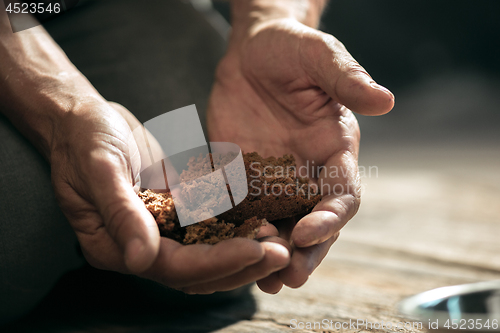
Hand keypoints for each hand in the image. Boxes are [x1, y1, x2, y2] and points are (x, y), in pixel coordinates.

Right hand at [50, 100, 289, 292]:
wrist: (84, 118)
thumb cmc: (83, 138)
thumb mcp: (98, 168)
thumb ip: (120, 212)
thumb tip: (141, 259)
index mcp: (115, 246)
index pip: (174, 266)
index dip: (216, 261)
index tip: (256, 250)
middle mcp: (142, 245)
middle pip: (198, 270)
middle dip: (241, 264)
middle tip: (283, 254)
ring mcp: (161, 229)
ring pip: (209, 253)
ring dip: (245, 251)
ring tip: (282, 242)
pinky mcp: (175, 210)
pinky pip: (210, 226)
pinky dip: (237, 227)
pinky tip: (266, 218)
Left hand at [207, 18, 393, 292]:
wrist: (252, 51)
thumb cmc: (290, 49)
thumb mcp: (318, 56)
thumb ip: (346, 79)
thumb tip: (385, 100)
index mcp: (334, 151)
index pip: (343, 194)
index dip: (331, 216)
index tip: (310, 232)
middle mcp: (307, 172)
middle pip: (313, 223)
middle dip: (305, 253)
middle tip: (289, 277)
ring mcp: (273, 179)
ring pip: (278, 226)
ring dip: (271, 253)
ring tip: (261, 280)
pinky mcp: (241, 177)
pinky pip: (241, 211)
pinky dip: (237, 233)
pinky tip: (226, 251)